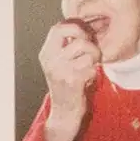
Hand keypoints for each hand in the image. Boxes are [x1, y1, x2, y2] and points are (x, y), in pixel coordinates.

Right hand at [34, 21, 104, 140]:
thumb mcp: (58, 64)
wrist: (63, 113)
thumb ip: (65, 46)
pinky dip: (94, 73)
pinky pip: (91, 66)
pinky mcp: (72, 80)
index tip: (84, 35)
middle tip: (90, 50)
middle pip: (75, 36)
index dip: (75, 27)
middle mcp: (50, 60)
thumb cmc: (66, 86)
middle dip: (88, 40)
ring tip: (90, 67)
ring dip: (94, 58)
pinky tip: (88, 80)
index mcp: (45, 54)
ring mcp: (60, 70)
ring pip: (86, 50)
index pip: (58, 28)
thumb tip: (83, 27)